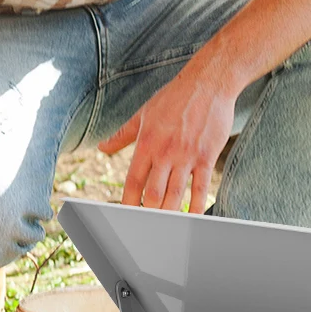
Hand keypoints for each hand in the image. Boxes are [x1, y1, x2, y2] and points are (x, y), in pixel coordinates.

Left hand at [100, 62, 236, 214]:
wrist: (208, 82)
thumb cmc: (174, 97)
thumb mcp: (144, 113)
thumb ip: (122, 135)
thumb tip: (102, 148)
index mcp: (147, 142)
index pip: (133, 180)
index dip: (128, 201)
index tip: (125, 216)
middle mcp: (165, 152)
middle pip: (153, 192)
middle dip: (147, 214)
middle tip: (145, 229)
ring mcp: (187, 155)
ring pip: (176, 194)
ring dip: (168, 214)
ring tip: (164, 229)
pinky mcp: (207, 156)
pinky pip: (201, 187)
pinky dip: (196, 205)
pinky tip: (192, 217)